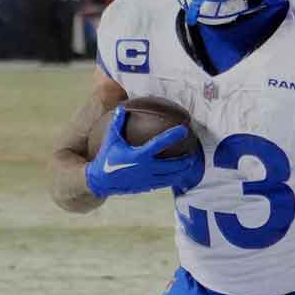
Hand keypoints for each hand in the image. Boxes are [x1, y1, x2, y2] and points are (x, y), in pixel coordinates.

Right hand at [84, 107, 201, 197]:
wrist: (100, 181)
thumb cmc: (106, 157)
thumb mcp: (111, 140)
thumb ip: (117, 124)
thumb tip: (122, 108)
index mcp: (137, 156)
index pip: (159, 144)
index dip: (172, 136)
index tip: (184, 129)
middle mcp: (145, 169)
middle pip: (172, 165)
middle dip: (185, 159)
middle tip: (194, 151)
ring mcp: (148, 179)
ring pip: (171, 176)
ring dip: (183, 169)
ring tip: (192, 163)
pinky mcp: (147, 187)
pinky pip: (165, 183)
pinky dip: (175, 178)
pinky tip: (181, 173)